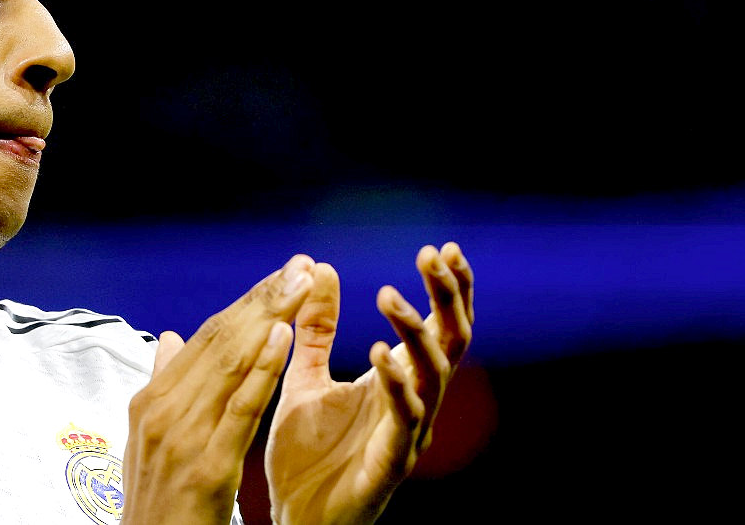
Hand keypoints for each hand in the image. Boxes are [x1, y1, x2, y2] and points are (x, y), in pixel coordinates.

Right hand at [122, 255, 316, 524]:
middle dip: (264, 299)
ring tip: (301, 284)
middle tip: (302, 264)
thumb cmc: (158, 504)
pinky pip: (240, 409)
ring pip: (231, 364)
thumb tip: (169, 339)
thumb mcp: (152, 441)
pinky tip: (284, 336)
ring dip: (269, 318)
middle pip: (220, 341)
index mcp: (151, 402)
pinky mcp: (207, 467)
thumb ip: (165, 386)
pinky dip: (261, 368)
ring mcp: (182, 438)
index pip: (205, 338)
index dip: (247, 303)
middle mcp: (162, 412)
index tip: (282, 274)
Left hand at [265, 243, 474, 524]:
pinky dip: (396, 386)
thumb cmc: (308, 455)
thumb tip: (322, 268)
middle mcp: (414, 403)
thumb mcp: (306, 378)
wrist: (294, 520)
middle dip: (446, 297)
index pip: (438, 327)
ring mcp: (407, 434)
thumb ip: (317, 330)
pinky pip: (404, 420)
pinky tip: (376, 356)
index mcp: (398, 381)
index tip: (440, 247)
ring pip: (433, 376)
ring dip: (416, 333)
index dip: (446, 289)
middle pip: (450, 342)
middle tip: (432, 256)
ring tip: (389, 297)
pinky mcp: (390, 465)